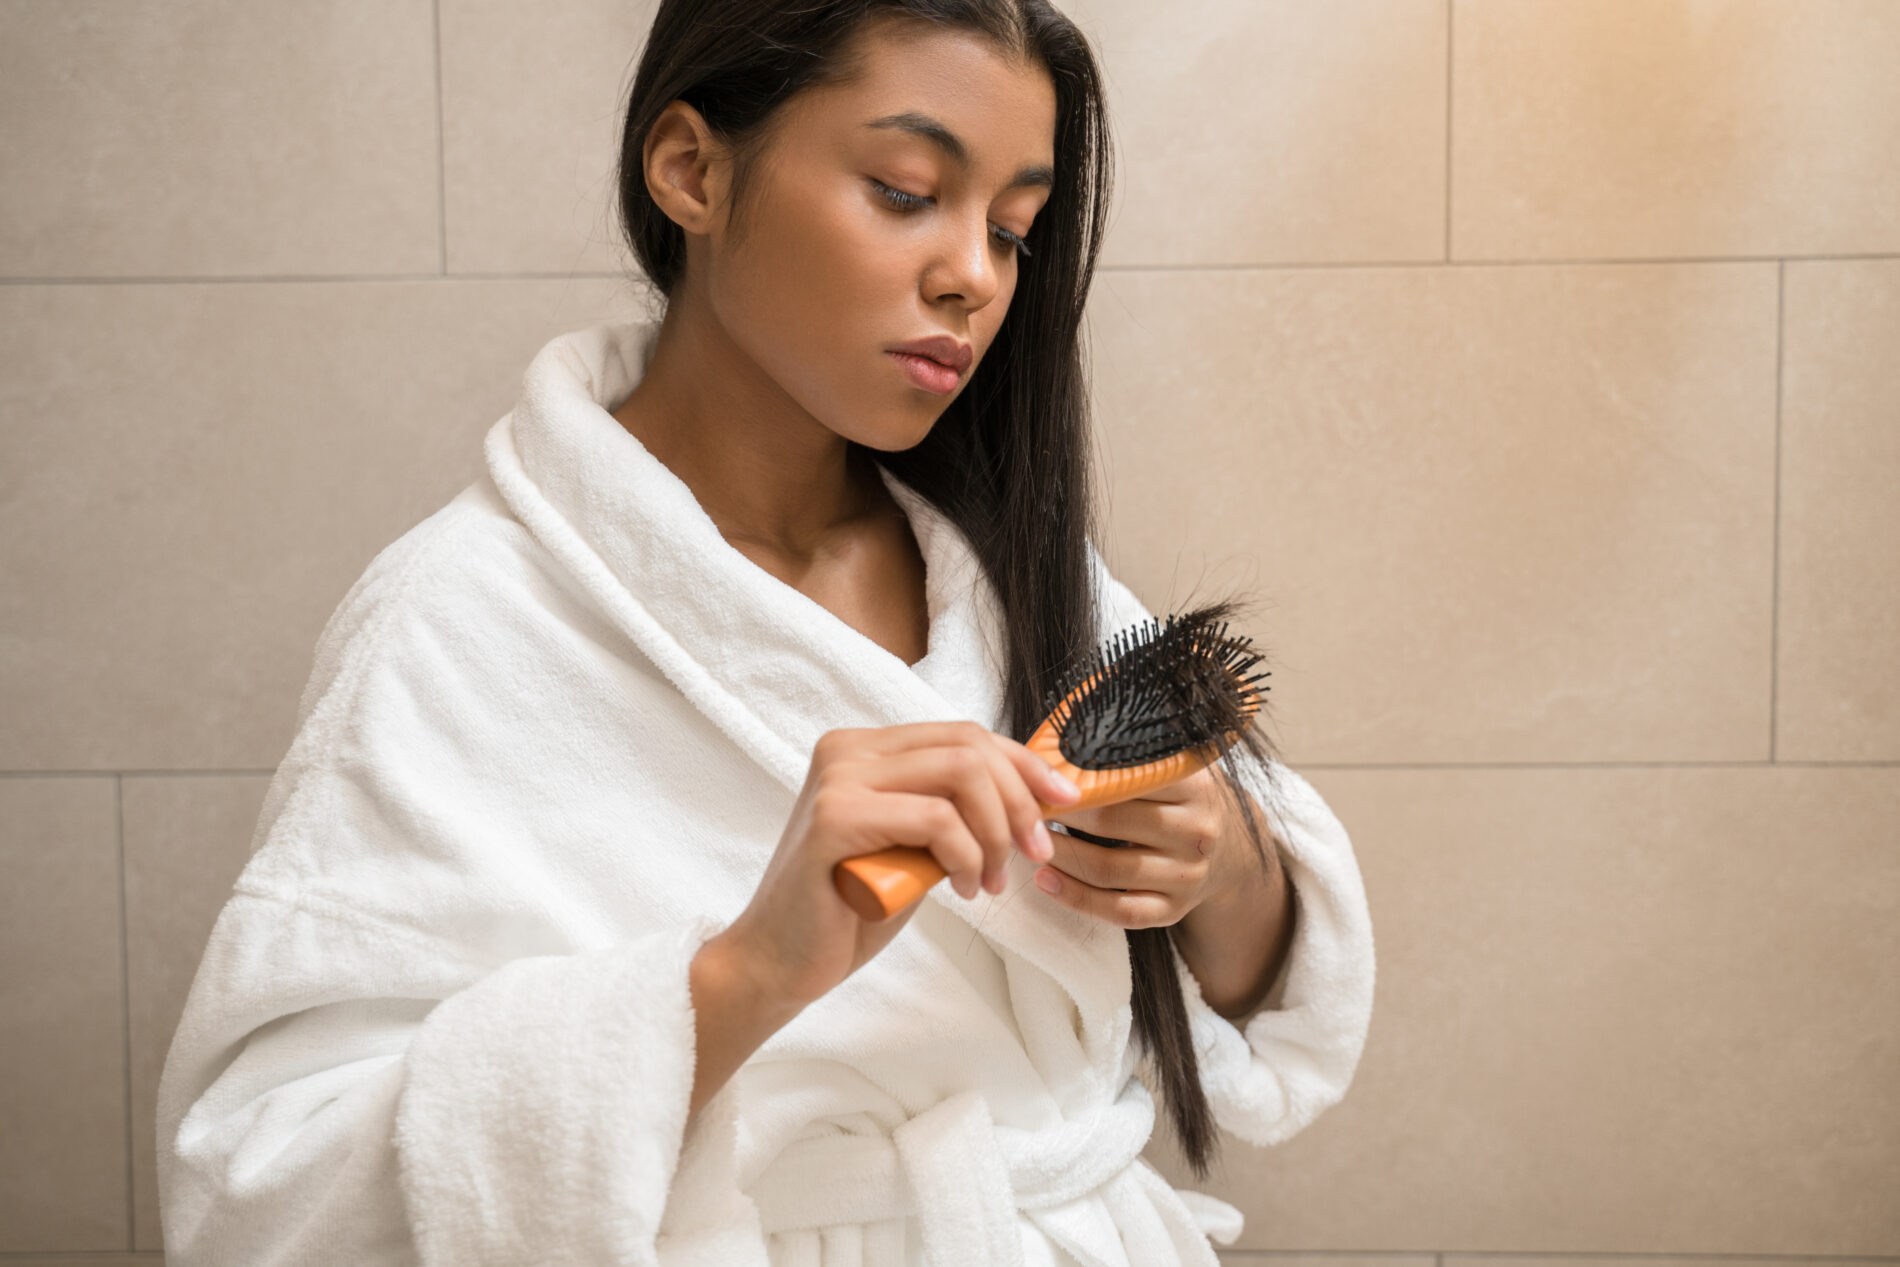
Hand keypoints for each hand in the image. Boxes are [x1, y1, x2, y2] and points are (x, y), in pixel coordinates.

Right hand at [725, 721, 1079, 1009]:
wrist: (781, 961)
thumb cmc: (852, 904)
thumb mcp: (917, 844)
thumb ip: (954, 809)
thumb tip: (1034, 794)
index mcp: (866, 747)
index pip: (965, 734)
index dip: (1025, 764)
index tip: (1064, 800)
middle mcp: (847, 749)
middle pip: (969, 746)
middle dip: (1019, 801)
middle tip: (1033, 853)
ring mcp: (837, 779)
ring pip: (960, 774)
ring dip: (994, 832)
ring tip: (989, 881)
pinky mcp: (833, 819)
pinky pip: (933, 820)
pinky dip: (965, 855)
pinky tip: (961, 889)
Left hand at [1033, 765, 1243, 928]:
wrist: (1232, 850)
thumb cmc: (1183, 801)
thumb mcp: (1175, 768)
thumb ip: (1133, 756)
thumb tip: (1059, 744)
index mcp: (1195, 786)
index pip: (1129, 777)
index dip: (1079, 776)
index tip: (1044, 773)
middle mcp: (1195, 831)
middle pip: (1110, 822)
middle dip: (1061, 814)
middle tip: (1026, 805)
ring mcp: (1187, 875)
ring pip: (1109, 869)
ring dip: (1059, 855)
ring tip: (1028, 840)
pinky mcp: (1173, 910)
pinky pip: (1119, 911)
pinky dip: (1076, 898)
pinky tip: (1045, 881)